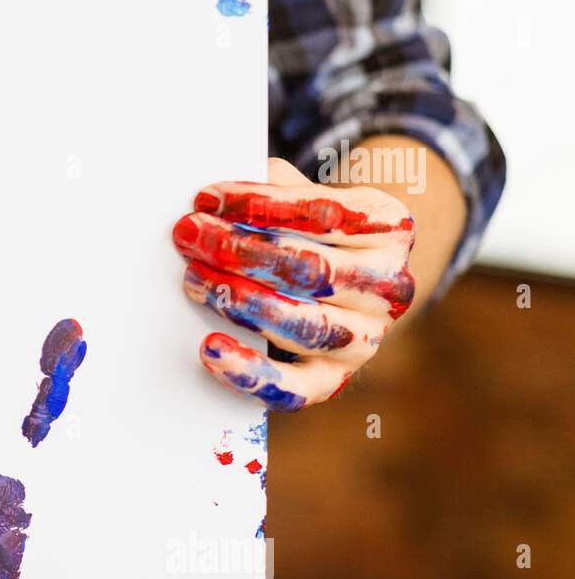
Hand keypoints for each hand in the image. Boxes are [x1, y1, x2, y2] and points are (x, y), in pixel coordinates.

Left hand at [172, 158, 414, 410]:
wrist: (347, 290)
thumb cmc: (315, 235)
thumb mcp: (310, 198)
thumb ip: (277, 189)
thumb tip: (218, 198)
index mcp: (389, 228)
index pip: (323, 213)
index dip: (259, 205)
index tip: (206, 199)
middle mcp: (390, 287)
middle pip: (310, 270)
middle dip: (239, 251)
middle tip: (189, 235)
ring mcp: (366, 339)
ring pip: (304, 325)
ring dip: (240, 302)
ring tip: (194, 280)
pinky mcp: (333, 380)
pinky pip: (293, 389)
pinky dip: (249, 372)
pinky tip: (210, 349)